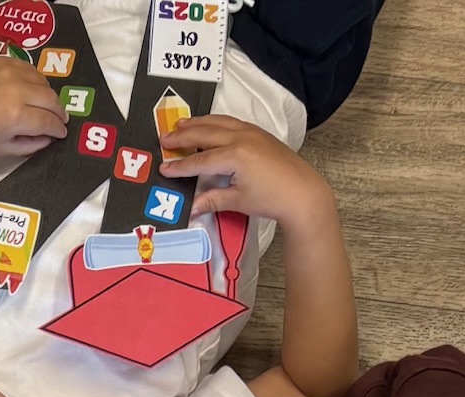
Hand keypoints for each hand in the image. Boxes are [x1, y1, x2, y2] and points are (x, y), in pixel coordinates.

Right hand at [156, 115, 332, 229]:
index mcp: (235, 156)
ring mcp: (251, 132)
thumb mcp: (238, 201)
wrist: (301, 191)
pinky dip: (215, 122)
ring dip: (198, 123)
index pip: (200, 160)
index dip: (180, 166)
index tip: (163, 168)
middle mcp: (241, 138)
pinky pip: (231, 122)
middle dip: (183, 136)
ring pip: (218, 122)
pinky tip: (207, 124)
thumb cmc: (271, 198)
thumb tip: (192, 207)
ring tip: (180, 124)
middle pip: (205, 133)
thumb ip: (213, 200)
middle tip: (164, 138)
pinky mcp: (258, 133)